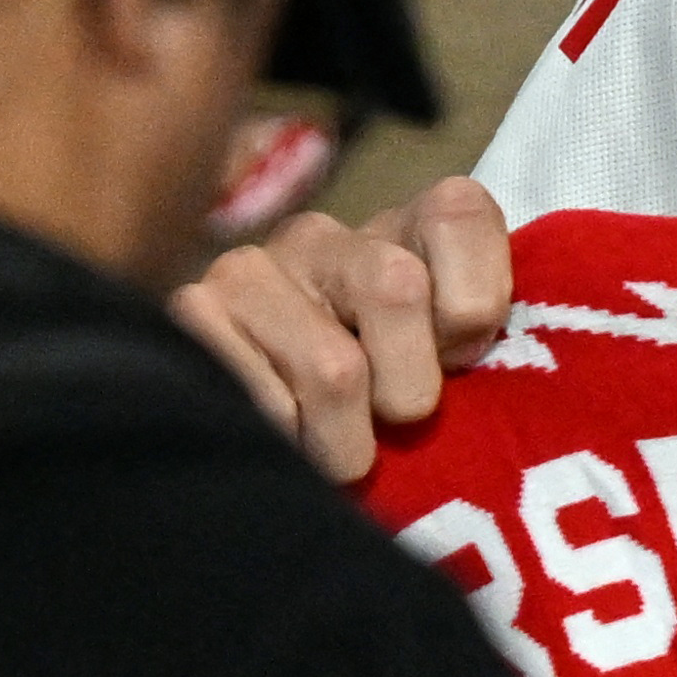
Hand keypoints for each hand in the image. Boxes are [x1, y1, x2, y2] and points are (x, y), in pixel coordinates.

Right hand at [171, 174, 517, 483]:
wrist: (254, 464)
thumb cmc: (390, 419)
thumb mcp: (463, 374)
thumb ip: (485, 336)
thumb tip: (482, 339)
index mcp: (405, 228)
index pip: (459, 212)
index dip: (473, 303)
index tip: (465, 356)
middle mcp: (325, 235)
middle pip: (396, 287)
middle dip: (411, 389)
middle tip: (396, 422)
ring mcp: (250, 270)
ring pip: (335, 368)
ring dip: (348, 442)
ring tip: (345, 455)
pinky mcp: (191, 318)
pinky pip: (262, 399)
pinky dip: (290, 446)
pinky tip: (288, 445)